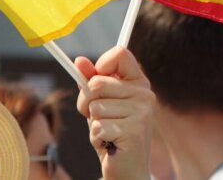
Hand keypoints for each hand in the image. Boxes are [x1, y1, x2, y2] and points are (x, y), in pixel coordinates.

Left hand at [76, 47, 154, 179]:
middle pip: (97, 82)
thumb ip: (90, 82)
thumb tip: (79, 61)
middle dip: (86, 102)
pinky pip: (97, 126)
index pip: (120, 54)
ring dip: (93, 123)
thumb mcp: (99, 104)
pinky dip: (97, 138)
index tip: (94, 80)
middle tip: (97, 117)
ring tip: (107, 132)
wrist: (127, 169)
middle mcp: (144, 93)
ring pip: (95, 107)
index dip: (101, 64)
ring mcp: (142, 111)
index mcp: (138, 82)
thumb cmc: (112, 133)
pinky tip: (110, 143)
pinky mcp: (135, 130)